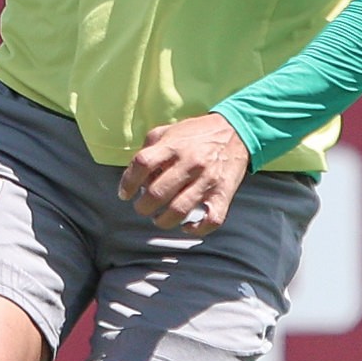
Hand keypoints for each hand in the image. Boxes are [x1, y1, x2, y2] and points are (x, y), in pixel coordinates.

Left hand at [119, 113, 250, 233]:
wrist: (236, 131)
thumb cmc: (197, 134)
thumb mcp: (170, 131)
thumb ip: (149, 148)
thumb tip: (135, 176)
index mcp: (174, 145)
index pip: (142, 164)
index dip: (128, 182)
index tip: (125, 194)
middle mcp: (190, 162)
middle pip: (157, 192)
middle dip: (143, 207)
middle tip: (143, 208)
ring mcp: (208, 180)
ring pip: (179, 210)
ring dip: (163, 221)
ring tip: (159, 219)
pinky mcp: (224, 193)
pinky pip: (211, 220)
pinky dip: (196, 229)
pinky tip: (186, 226)